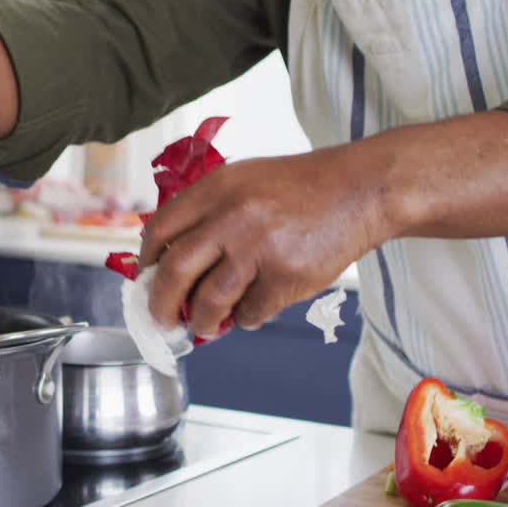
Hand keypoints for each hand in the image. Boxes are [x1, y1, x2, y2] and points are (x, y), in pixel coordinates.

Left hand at [138, 142, 397, 337]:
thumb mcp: (245, 181)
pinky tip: (252, 310)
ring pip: (210, 301)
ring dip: (201, 322)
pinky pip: (251, 312)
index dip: (147, 262)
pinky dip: (245, 319)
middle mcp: (233, 215)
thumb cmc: (301, 189)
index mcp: (216, 188)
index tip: (147, 281)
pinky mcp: (287, 275)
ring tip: (204, 326)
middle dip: (160, 304)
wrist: (360, 190)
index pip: (161, 230)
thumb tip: (171, 264)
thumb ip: (208, 213)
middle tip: (161, 320)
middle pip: (175, 271)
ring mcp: (260, 247)